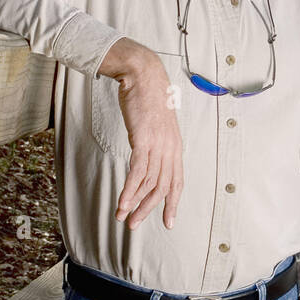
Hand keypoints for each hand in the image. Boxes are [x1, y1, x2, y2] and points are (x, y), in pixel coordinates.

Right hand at [97, 37, 183, 229]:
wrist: (143, 75)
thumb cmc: (147, 98)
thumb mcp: (156, 124)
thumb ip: (155, 142)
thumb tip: (147, 156)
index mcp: (175, 146)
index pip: (177, 181)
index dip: (172, 203)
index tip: (168, 222)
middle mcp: (170, 148)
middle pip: (162, 187)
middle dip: (149, 210)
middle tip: (135, 224)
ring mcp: (159, 145)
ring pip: (149, 183)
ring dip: (135, 204)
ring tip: (123, 217)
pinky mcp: (144, 140)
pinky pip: (138, 172)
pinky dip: (130, 190)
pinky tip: (122, 202)